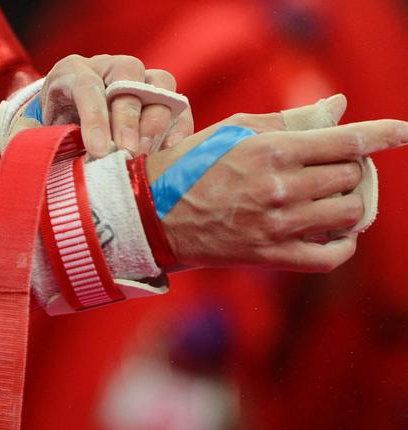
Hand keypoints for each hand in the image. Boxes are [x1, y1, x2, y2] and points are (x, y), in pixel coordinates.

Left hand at [42, 54, 193, 157]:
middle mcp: (108, 67)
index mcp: (72, 72)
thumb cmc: (51, 134)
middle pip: (128, 79)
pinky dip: (177, 128)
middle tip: (127, 153)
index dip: (95, 118)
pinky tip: (167, 152)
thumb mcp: (35, 134)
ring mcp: (139, 79)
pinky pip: (179, 106)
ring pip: (159, 86)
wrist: (69, 130)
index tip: (98, 150)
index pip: (87, 85)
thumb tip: (43, 150)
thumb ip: (37, 140)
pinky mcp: (161, 99)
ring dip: (154, 123)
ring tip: (144, 155)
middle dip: (128, 120)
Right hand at [147, 98, 406, 271]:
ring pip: (349, 213)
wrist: (152, 213)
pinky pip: (332, 255)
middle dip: (349, 168)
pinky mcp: (271, 256)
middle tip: (331, 168)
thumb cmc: (192, 164)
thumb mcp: (234, 130)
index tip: (403, 132)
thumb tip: (338, 109)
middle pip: (350, 177)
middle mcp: (279, 188)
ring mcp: (277, 226)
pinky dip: (344, 243)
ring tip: (330, 197)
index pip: (346, 141)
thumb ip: (289, 119)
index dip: (381, 134)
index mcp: (271, 151)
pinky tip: (334, 232)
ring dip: (348, 202)